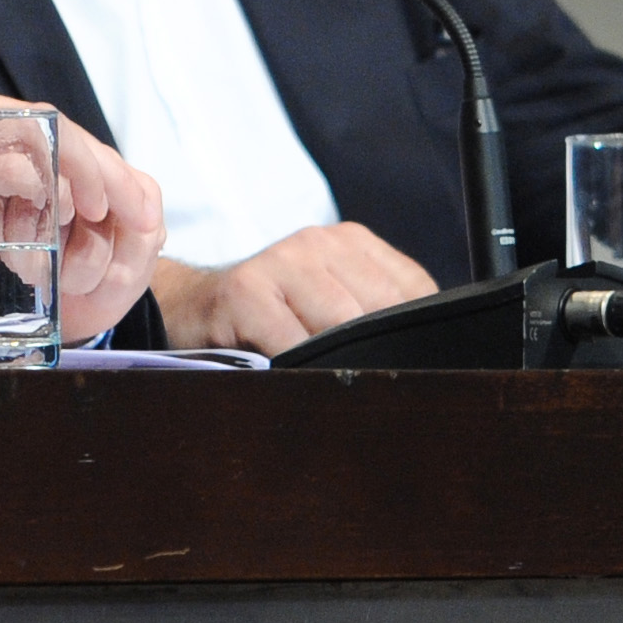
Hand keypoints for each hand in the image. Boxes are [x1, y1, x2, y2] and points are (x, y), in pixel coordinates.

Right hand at [153, 223, 437, 354]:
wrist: (193, 306)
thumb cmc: (273, 315)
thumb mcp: (331, 302)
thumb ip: (376, 315)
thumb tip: (430, 354)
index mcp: (350, 242)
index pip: (414, 290)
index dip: (415, 336)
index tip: (405, 362)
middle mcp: (317, 242)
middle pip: (382, 310)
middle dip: (376, 352)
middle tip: (365, 381)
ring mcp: (279, 260)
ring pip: (341, 325)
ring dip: (336, 362)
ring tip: (323, 377)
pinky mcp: (245, 290)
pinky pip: (292, 342)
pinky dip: (297, 367)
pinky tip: (290, 374)